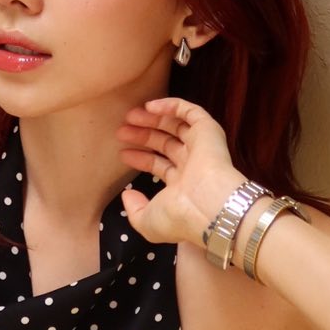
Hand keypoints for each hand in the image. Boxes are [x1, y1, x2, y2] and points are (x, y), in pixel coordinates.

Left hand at [115, 95, 244, 250]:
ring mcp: (201, 147)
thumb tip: (127, 194)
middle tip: (121, 132)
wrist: (209, 206)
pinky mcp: (208, 131)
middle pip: (165, 144)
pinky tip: (150, 106)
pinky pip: (190, 112)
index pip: (160, 166)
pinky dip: (171, 106)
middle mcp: (193, 165)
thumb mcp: (147, 223)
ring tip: (129, 116)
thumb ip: (134, 210)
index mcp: (183, 186)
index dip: (140, 158)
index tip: (121, 154)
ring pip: (176, 126)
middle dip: (143, 136)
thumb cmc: (180, 217)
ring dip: (153, 119)